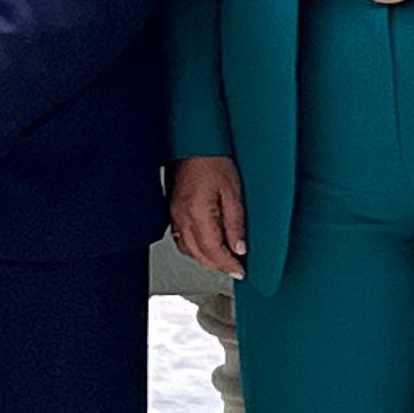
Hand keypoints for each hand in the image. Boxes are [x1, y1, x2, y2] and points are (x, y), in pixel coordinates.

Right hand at [165, 155, 246, 278]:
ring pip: (188, 249)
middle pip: (199, 254)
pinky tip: (204, 246)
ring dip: (205, 259)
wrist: (193, 142)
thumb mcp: (232, 192)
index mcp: (198, 213)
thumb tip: (239, 247)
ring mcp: (174, 214)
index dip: (229, 264)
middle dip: (218, 266)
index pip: (214, 251)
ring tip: (222, 260)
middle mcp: (182, 217)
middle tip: (235, 268)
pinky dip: (193, 248)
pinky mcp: (172, 209)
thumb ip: (235, 223)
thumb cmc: (212, 160)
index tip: (241, 270)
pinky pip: (180, 238)